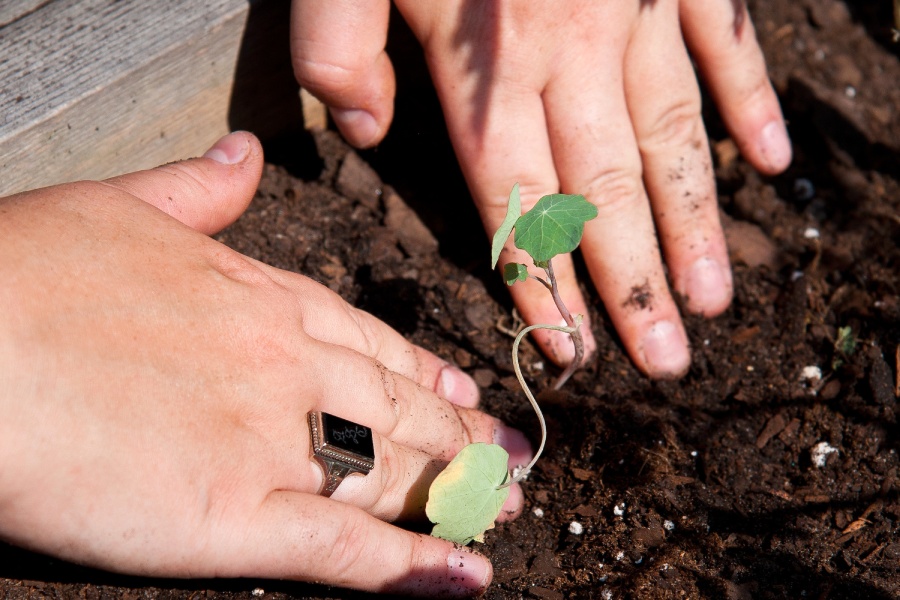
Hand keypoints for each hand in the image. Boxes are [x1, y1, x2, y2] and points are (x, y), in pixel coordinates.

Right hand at [0, 132, 530, 596]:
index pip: (372, 342)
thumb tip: (242, 156)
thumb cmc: (27, 276)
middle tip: (510, 456)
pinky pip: (345, 548)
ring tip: (501, 505)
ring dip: (456, 491)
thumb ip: (198, 189)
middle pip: (400, 408)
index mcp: (263, 298)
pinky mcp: (236, 518)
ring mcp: (270, 442)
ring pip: (391, 472)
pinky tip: (464, 579)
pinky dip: (412, 567)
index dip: (428, 371)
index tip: (467, 392)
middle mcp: (287, 367)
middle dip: (462, 435)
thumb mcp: (121, 208)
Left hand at [290, 0, 791, 377]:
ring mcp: (633, 12)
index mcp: (486, 71)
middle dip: (633, 284)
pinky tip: (768, 162)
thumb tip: (365, 132)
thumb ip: (336, 51)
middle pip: (604, 194)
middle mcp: (568, 56)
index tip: (572, 350)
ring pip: (670, 138)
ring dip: (693, 223)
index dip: (543, 283)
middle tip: (668, 363)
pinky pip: (723, 42)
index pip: (517, 203)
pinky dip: (749, 102)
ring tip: (713, 299)